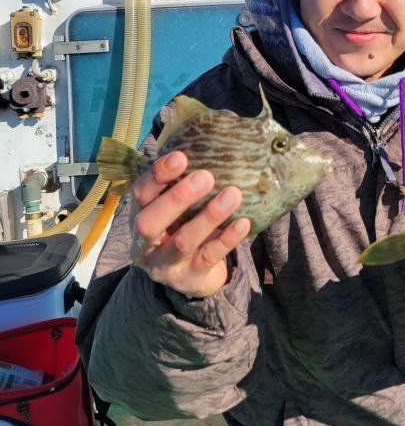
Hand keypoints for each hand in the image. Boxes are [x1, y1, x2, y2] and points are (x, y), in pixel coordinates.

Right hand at [129, 151, 250, 298]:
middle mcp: (146, 244)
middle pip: (150, 222)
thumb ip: (182, 185)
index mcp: (140, 217)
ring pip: (183, 241)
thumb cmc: (182, 229)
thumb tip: (212, 146)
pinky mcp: (189, 279)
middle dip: (178, 198)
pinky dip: (227, 239)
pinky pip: (209, 257)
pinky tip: (243, 222)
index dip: (157, 175)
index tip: (181, 157)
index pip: (140, 193)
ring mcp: (166, 265)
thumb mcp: (175, 210)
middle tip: (206, 176)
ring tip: (233, 195)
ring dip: (209, 217)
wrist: (190, 278)